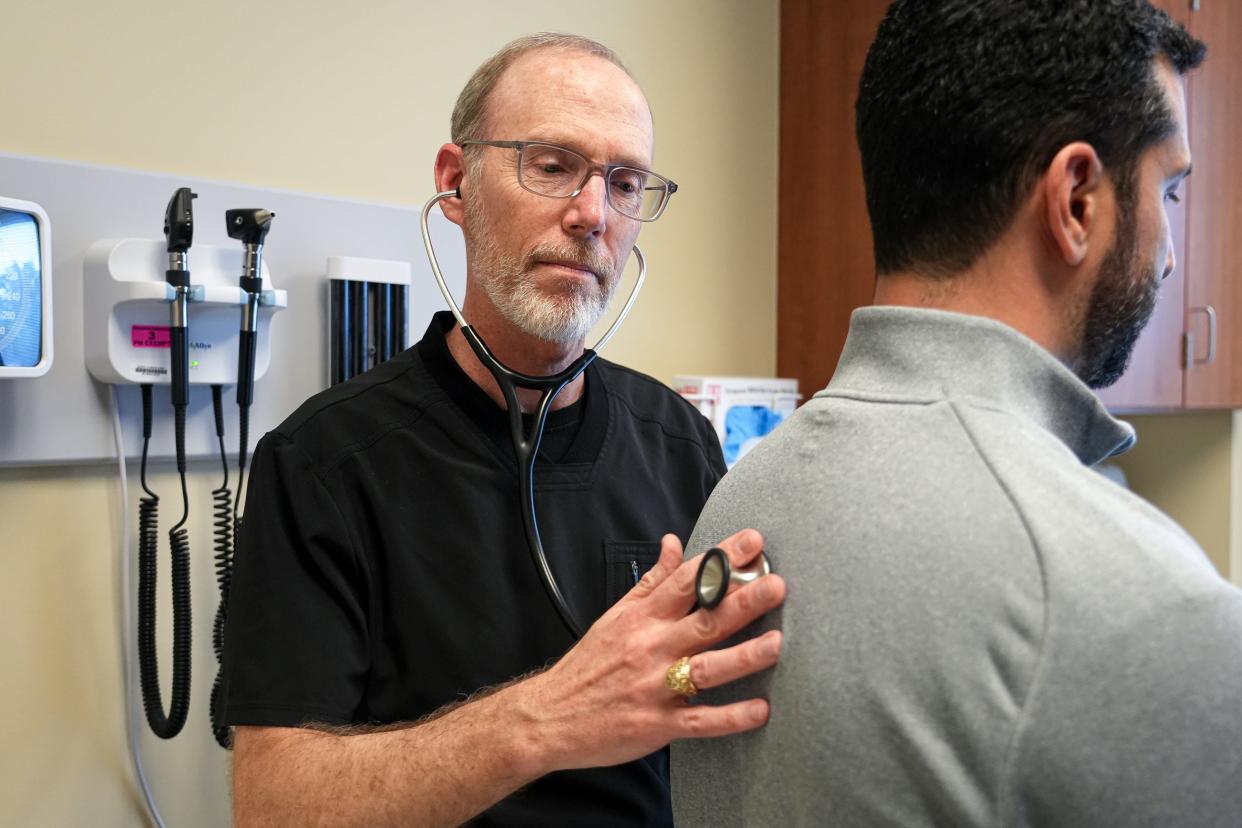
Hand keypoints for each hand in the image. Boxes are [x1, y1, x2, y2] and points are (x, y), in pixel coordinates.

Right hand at [520, 528, 784, 772]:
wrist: (548, 716)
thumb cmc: (588, 665)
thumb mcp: (615, 616)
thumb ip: (651, 582)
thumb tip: (673, 543)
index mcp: (642, 618)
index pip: (686, 580)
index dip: (720, 560)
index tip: (752, 542)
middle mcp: (651, 648)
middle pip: (703, 620)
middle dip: (742, 601)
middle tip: (776, 584)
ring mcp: (655, 687)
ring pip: (706, 668)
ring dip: (743, 656)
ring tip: (777, 642)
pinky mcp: (657, 725)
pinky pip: (701, 722)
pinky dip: (731, 718)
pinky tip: (761, 710)